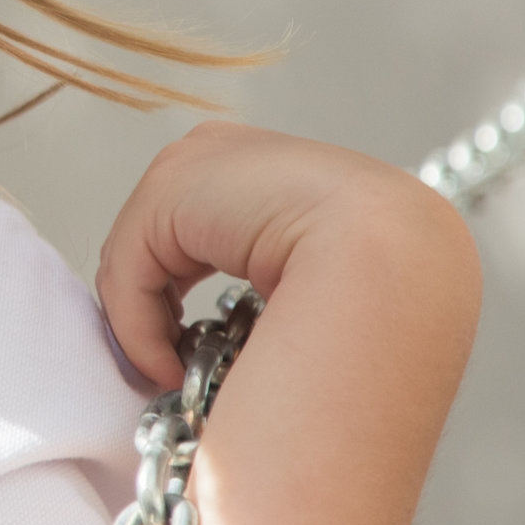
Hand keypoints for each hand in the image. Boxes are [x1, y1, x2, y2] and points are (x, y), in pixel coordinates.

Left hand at [95, 120, 463, 387]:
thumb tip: (230, 328)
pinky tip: (169, 367)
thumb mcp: (331, 282)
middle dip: (161, 300)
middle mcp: (242, 150)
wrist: (397, 270)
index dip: (188, 288)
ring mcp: (204, 157)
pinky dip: (137, 324)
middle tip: (175, 366)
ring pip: (142, 252)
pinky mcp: (171, 184)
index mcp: (289, 170)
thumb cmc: (383, 303)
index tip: (206, 351)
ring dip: (148, 321)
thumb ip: (281, 281)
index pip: (211, 222)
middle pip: (168, 232)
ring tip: (174, 374)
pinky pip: (127, 264)